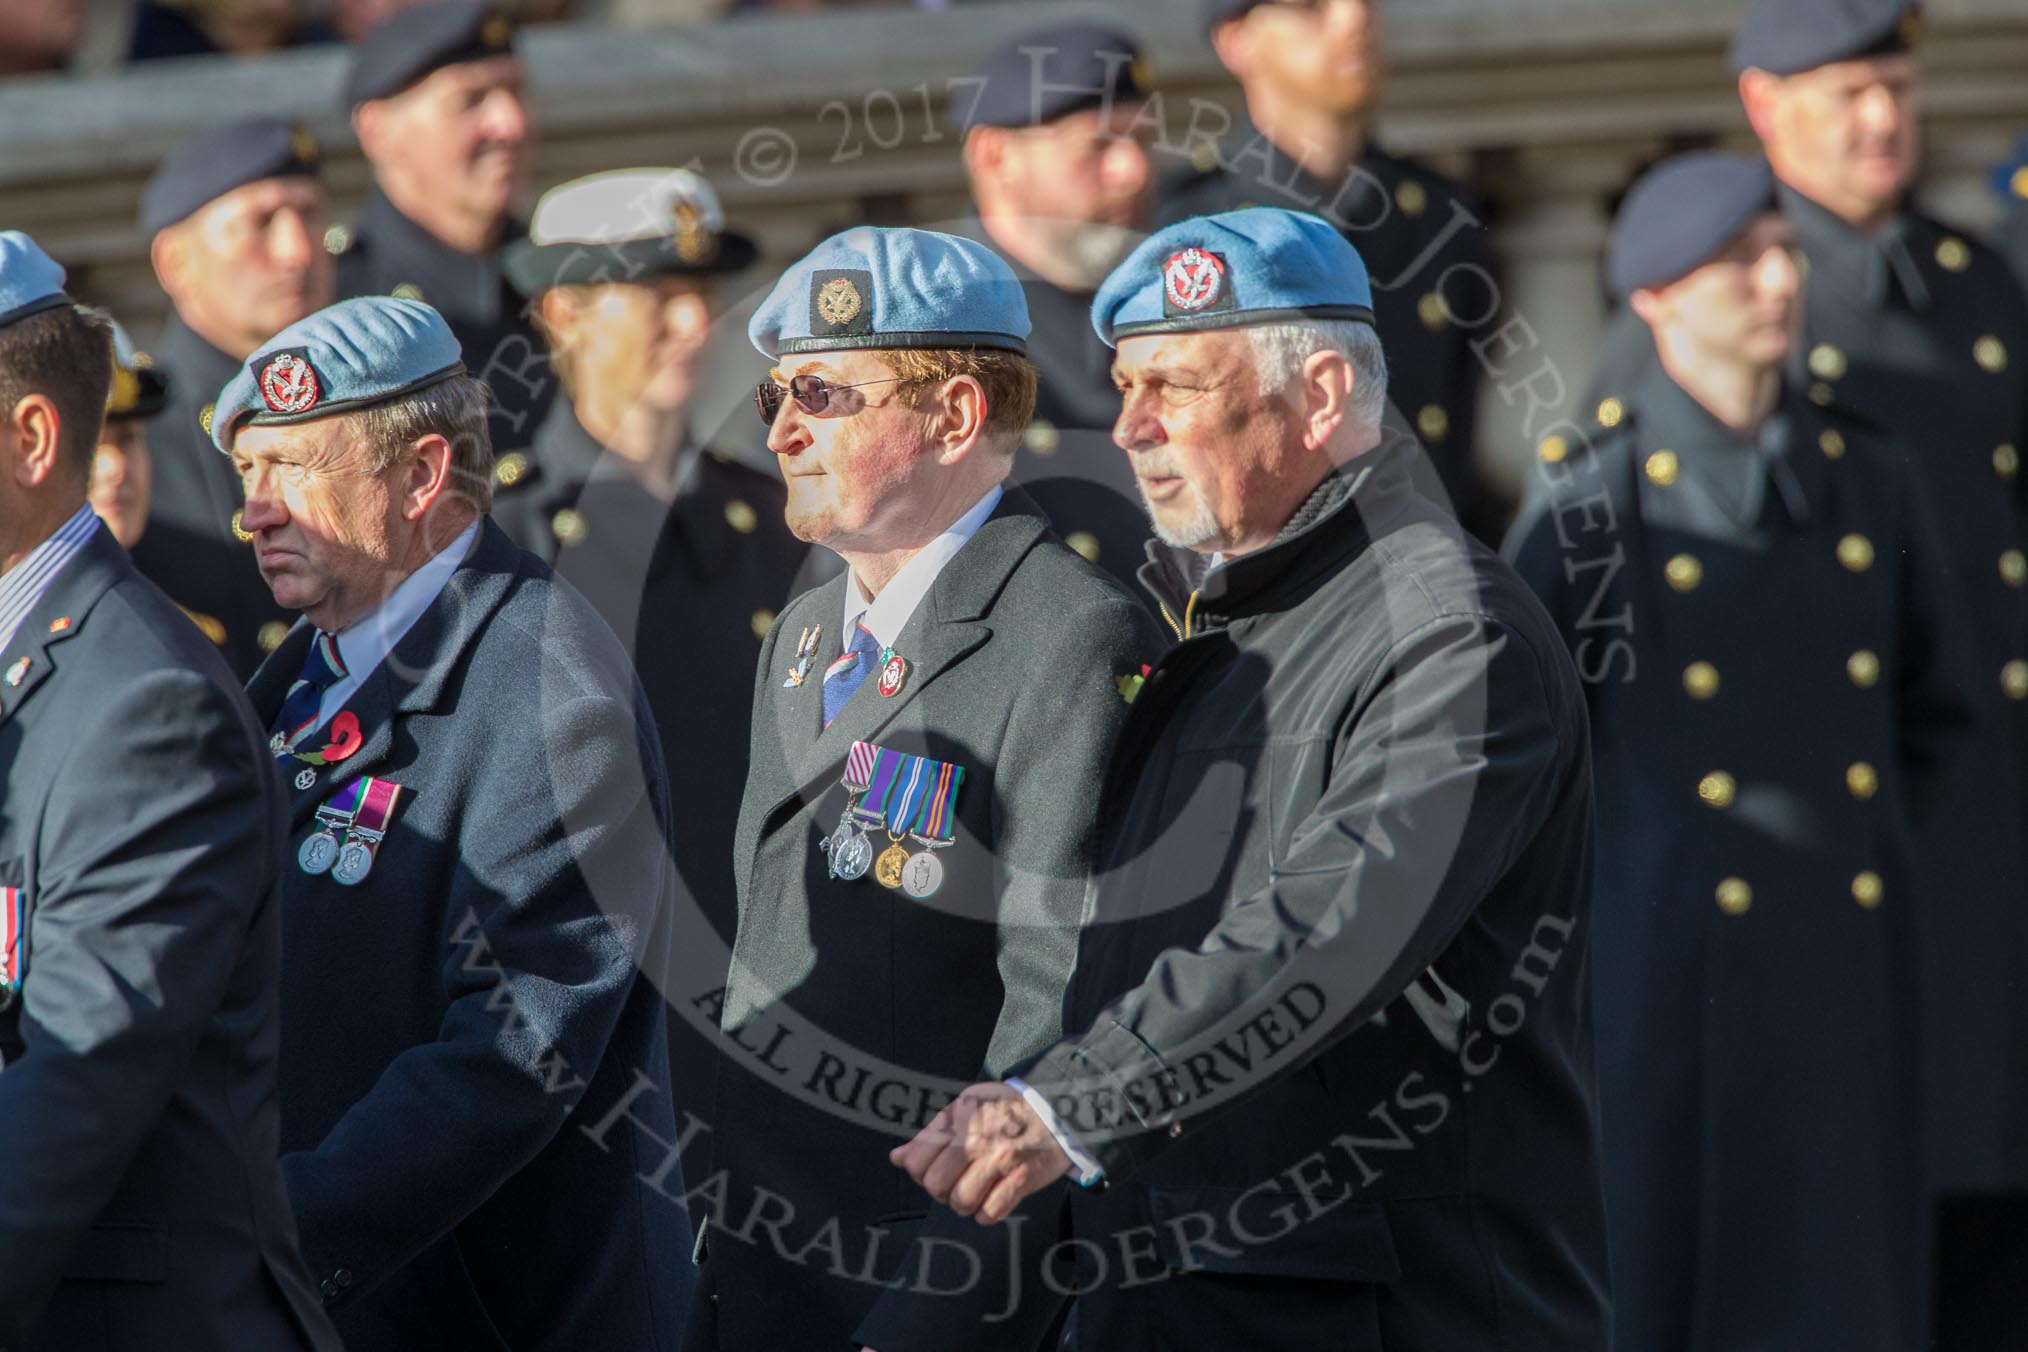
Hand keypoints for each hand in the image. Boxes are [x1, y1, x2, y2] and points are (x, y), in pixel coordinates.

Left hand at [889, 1082, 1071, 1224]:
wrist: (1056, 1109)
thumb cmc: (1006, 1109)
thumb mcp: (966, 1107)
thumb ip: (930, 1133)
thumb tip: (897, 1158)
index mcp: (958, 1117)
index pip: (916, 1163)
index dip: (921, 1174)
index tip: (936, 1170)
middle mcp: (977, 1137)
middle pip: (936, 1186)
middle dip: (942, 1191)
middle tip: (957, 1183)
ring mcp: (1001, 1159)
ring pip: (962, 1202)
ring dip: (965, 1204)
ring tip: (976, 1192)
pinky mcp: (1023, 1178)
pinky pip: (991, 1212)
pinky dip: (987, 1214)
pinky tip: (992, 1200)